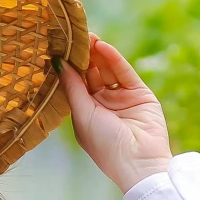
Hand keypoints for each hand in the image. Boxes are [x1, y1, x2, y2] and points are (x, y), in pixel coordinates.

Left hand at [64, 35, 172, 193]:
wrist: (139, 162)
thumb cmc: (105, 145)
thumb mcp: (83, 114)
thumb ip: (73, 87)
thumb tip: (58, 63)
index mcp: (86, 113)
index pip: (76, 84)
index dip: (69, 67)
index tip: (59, 48)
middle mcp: (103, 104)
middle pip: (92, 74)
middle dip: (83, 56)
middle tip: (74, 36)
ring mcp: (122, 98)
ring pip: (107, 70)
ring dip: (97, 54)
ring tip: (88, 37)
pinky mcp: (140, 93)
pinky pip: (124, 72)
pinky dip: (114, 59)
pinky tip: (103, 47)